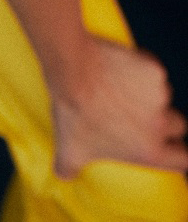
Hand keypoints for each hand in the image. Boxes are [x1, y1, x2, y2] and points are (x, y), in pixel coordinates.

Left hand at [52, 36, 187, 178]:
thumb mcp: (69, 150)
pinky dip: (140, 66)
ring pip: (163, 93)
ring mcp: (160, 95)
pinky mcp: (153, 69)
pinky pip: (152, 67)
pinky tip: (118, 66)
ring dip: (147, 91)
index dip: (176, 153)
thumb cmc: (73, 112)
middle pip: (176, 124)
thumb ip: (70, 168)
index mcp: (149, 151)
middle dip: (161, 119)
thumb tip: (64, 174)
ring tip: (118, 87)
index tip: (167, 146)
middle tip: (135, 112)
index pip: (182, 159)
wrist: (72, 71)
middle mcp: (160, 125)